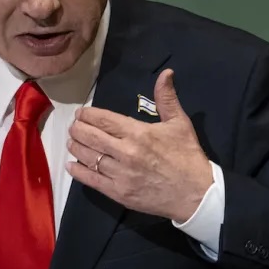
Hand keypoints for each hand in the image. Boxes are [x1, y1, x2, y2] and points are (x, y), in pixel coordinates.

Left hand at [66, 69, 212, 221]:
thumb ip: (167, 98)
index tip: (81, 113)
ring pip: (88, 157)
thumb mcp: (180, 123)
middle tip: (74, 126)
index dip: (87, 115)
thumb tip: (166, 73)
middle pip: (91, 137)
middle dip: (78, 129)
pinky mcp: (119, 193)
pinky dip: (78, 172)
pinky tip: (71, 165)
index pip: (103, 119)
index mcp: (138, 133)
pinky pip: (92, 180)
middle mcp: (126, 152)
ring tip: (72, 142)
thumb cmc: (187, 157)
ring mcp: (120, 174)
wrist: (197, 194)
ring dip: (76, 147)